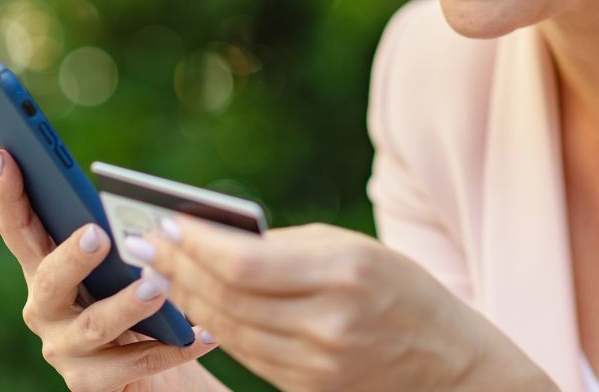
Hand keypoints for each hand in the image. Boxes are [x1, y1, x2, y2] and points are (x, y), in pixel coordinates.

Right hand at [0, 147, 225, 391]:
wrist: (154, 378)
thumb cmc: (137, 307)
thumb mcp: (123, 268)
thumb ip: (121, 240)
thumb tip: (151, 208)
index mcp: (46, 269)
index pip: (17, 227)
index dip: (8, 192)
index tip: (6, 153)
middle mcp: (45, 309)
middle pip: (49, 280)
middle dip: (71, 256)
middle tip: (98, 234)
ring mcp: (64, 349)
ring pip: (93, 327)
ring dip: (127, 305)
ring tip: (159, 288)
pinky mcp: (90, 384)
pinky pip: (134, 365)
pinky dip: (174, 347)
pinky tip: (205, 333)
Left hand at [131, 219, 557, 391]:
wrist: (450, 366)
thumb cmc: (401, 291)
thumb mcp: (357, 249)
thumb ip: (289, 245)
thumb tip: (218, 239)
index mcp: (344, 273)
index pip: (245, 262)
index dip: (197, 244)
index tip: (166, 223)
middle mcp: (327, 323)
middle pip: (228, 297)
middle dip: (180, 269)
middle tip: (147, 245)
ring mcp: (317, 364)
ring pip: (229, 329)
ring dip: (189, 298)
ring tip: (163, 273)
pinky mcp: (308, 389)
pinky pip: (248, 355)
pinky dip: (217, 328)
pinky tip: (198, 307)